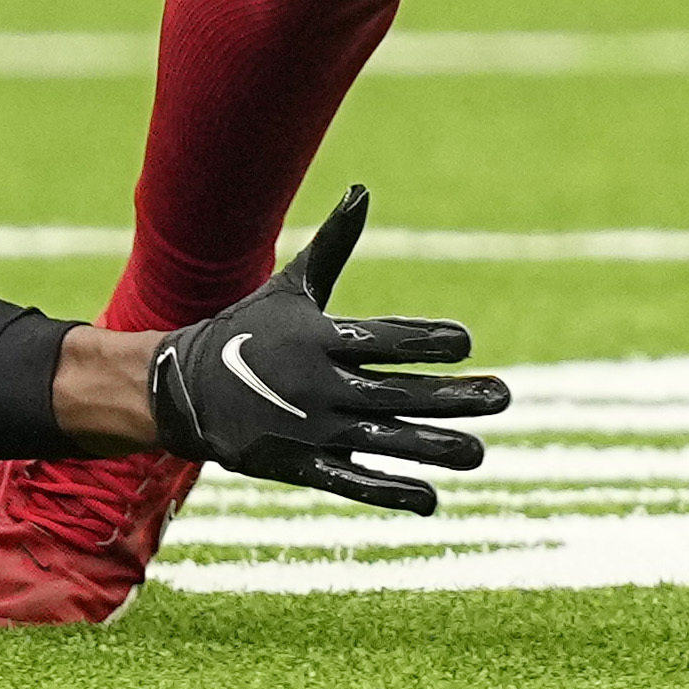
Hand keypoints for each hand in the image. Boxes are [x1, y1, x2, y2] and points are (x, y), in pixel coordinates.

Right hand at [146, 187, 506, 513]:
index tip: (468, 344)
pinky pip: (354, 481)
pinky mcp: (302, 465)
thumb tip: (362, 190)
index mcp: (322, 338)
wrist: (184, 389)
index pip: (387, 338)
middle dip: (453, 396)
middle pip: (399, 391)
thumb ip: (334, 244)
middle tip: (503, 397)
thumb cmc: (248, 330)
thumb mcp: (291, 286)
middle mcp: (322, 384)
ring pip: (385, 439)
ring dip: (435, 447)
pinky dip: (391, 491)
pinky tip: (430, 499)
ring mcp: (313, 429)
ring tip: (479, 451)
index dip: (428, 341)